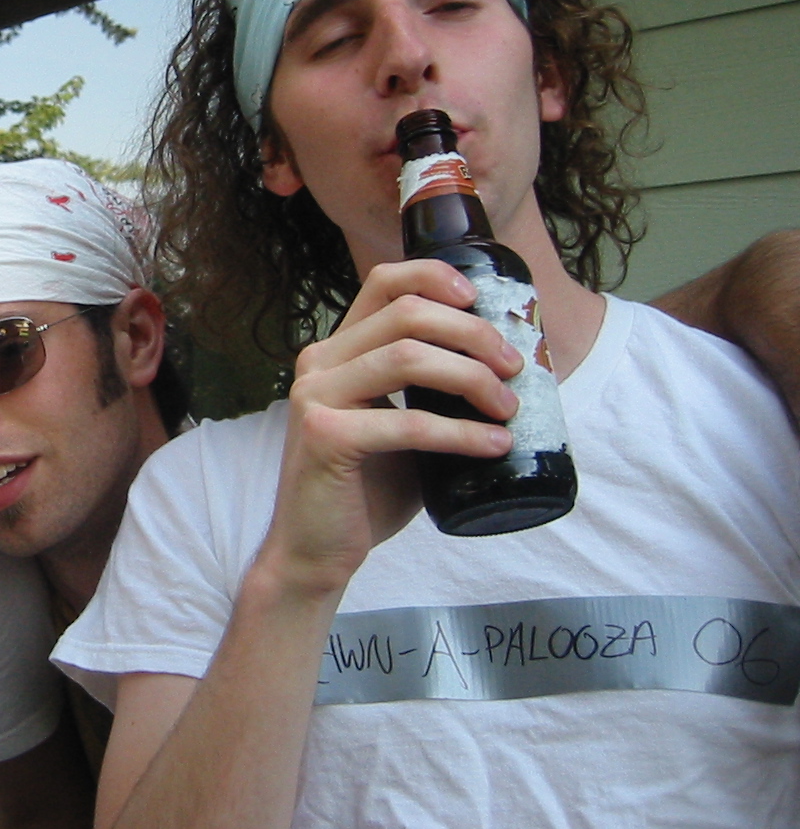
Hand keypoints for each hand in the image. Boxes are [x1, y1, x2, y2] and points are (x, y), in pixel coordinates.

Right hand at [258, 259, 523, 594]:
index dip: (435, 277)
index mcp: (337, 352)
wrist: (314, 551)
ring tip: (508, 408)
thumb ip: (431, 397)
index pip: (384, 283)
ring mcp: (316, 397)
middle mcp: (320, 363)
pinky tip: (493, 444)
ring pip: (406, 357)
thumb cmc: (363, 491)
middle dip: (472, 334)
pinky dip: (460, 432)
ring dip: (471, 378)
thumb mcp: (399, 428)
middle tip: (513, 368)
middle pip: (406, 314)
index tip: (481, 301)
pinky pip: (407, 423)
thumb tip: (510, 381)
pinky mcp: (326, 437)